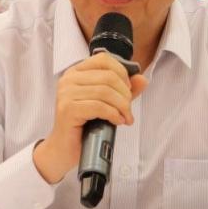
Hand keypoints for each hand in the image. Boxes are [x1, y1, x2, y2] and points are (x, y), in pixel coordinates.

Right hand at [33, 52, 147, 183]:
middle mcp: (69, 79)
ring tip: (125, 118)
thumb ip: (124, 90)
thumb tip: (142, 79)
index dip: (122, 73)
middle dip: (125, 94)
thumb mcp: (108, 103)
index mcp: (76, 72)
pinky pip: (99, 106)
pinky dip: (113, 114)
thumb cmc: (85, 125)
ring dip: (122, 106)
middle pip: (108, 76)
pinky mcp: (68, 109)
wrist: (65, 149)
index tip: (128, 90)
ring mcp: (66, 93)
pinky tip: (117, 121)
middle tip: (128, 109)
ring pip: (105, 91)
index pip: (104, 59)